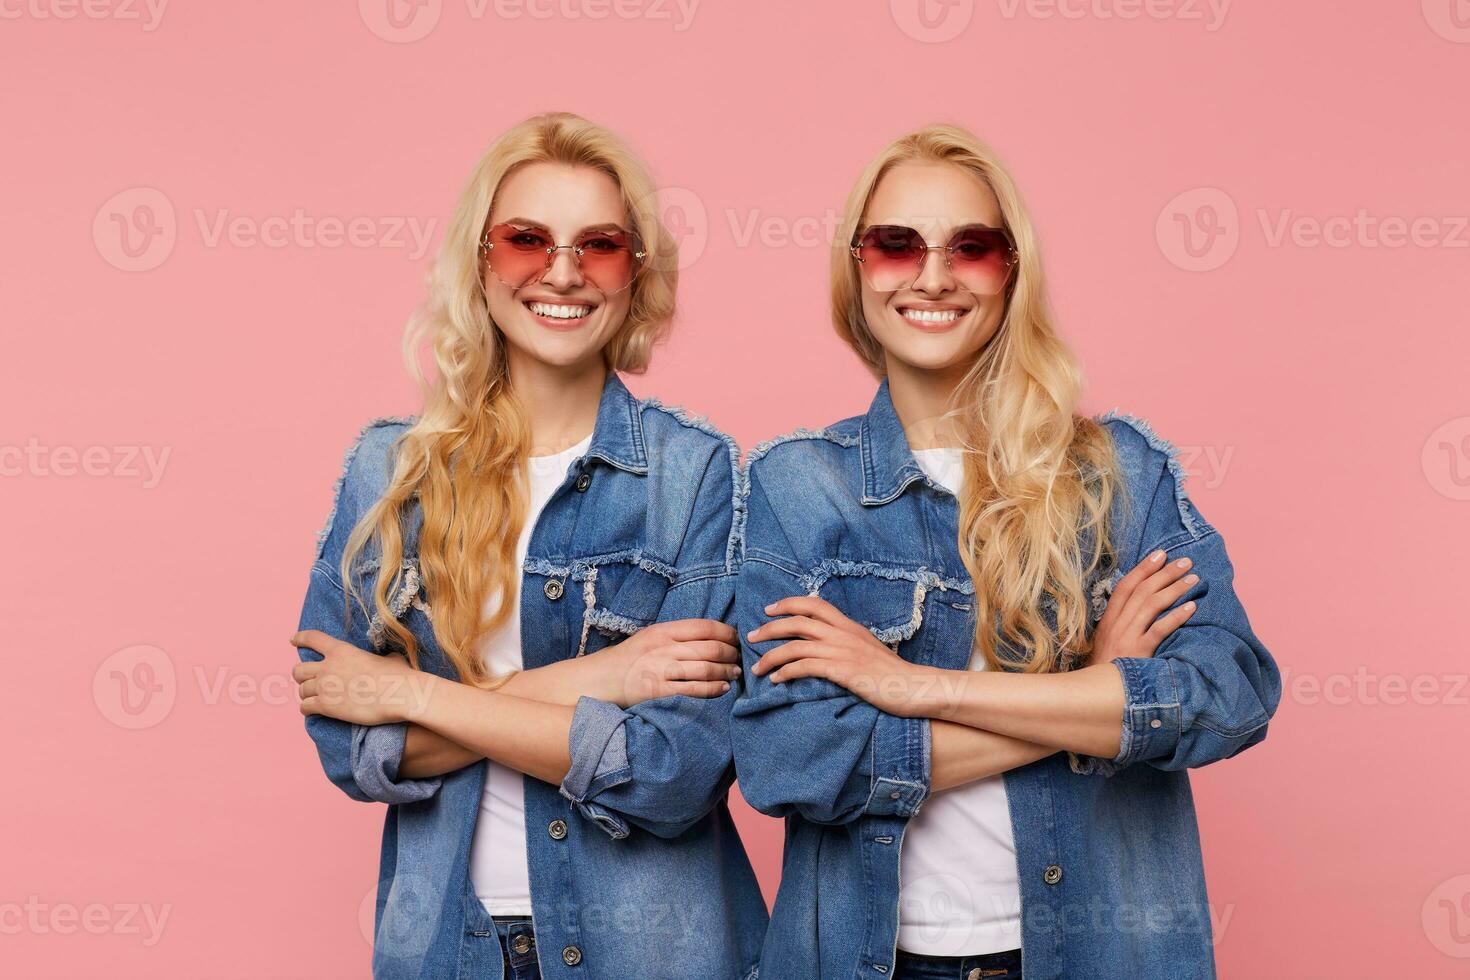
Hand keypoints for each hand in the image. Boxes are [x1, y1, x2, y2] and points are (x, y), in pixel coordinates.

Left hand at [290, 630, 435, 724]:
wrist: (399, 694)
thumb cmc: (398, 676)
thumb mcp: (388, 658)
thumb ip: (378, 658)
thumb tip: (386, 660)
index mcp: (341, 650)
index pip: (312, 639)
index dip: (300, 638)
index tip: (293, 640)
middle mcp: (328, 667)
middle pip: (299, 670)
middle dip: (301, 675)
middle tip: (307, 680)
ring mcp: (325, 687)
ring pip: (301, 690)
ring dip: (306, 694)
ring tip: (311, 698)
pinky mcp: (326, 706)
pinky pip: (305, 707)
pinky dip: (306, 709)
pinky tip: (311, 710)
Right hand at [576, 619, 741, 707]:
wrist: (601, 679)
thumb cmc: (631, 657)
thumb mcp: (651, 636)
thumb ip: (678, 635)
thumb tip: (714, 636)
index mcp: (663, 630)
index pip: (705, 627)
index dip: (727, 633)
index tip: (738, 639)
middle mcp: (663, 647)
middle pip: (710, 648)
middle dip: (731, 654)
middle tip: (740, 659)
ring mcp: (660, 670)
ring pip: (705, 669)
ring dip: (726, 672)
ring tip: (734, 673)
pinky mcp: (658, 691)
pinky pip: (693, 690)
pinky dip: (713, 689)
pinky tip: (723, 689)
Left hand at [747, 596, 924, 715]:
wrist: (912, 687)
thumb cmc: (890, 673)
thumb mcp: (867, 648)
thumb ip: (846, 641)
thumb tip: (824, 643)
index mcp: (849, 626)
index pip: (814, 603)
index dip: (788, 603)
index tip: (769, 610)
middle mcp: (843, 634)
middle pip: (798, 622)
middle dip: (769, 628)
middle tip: (752, 637)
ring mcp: (842, 651)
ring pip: (795, 646)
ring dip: (770, 656)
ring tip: (757, 667)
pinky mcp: (841, 671)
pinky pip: (804, 667)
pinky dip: (785, 672)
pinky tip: (776, 680)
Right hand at [1090, 550, 1198, 665]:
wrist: (1098, 693)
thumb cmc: (1106, 668)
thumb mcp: (1107, 641)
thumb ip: (1121, 623)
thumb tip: (1141, 604)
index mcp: (1109, 619)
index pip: (1126, 586)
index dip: (1143, 568)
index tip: (1160, 554)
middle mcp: (1117, 624)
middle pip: (1142, 591)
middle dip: (1164, 573)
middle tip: (1185, 562)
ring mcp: (1127, 637)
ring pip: (1151, 605)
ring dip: (1174, 588)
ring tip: (1193, 579)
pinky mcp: (1139, 652)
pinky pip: (1160, 629)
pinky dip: (1176, 616)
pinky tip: (1192, 607)